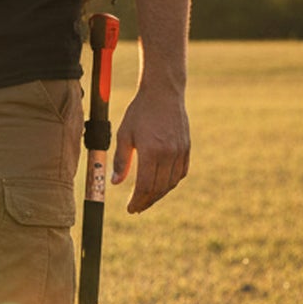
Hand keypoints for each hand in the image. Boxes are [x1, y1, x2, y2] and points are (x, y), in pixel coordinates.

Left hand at [112, 85, 189, 213]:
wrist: (163, 93)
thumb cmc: (139, 112)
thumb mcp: (124, 134)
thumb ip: (122, 160)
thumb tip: (115, 183)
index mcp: (152, 151)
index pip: (145, 186)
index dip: (137, 200)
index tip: (130, 209)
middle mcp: (169, 154)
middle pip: (159, 188)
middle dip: (147, 201)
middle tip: (136, 208)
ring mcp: (181, 152)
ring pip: (171, 183)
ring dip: (159, 194)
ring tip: (146, 199)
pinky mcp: (187, 148)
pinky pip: (181, 173)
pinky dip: (171, 183)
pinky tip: (161, 185)